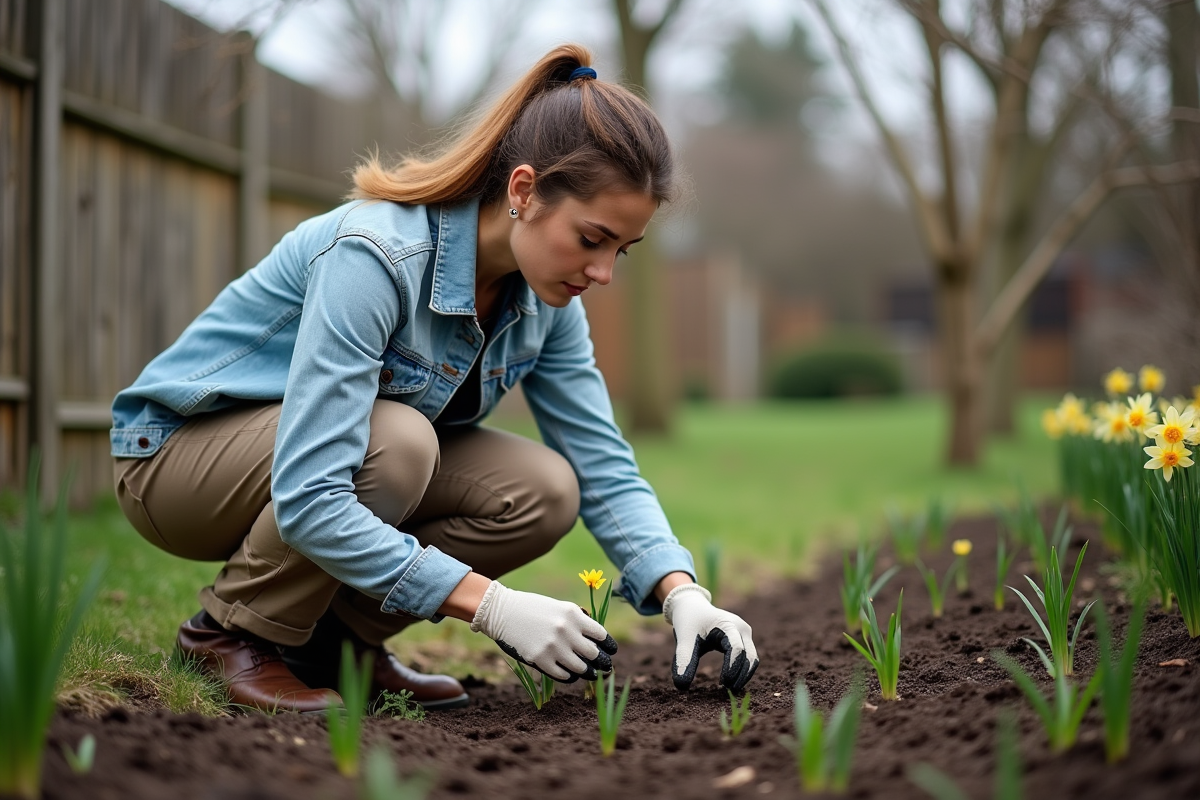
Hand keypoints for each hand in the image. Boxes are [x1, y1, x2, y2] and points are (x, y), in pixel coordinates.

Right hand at [470, 580, 616, 682]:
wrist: (502, 610)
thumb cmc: (533, 608)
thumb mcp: (559, 606)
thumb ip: (578, 620)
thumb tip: (597, 639)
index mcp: (573, 614)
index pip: (601, 635)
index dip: (609, 645)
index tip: (611, 651)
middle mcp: (566, 630)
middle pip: (594, 654)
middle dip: (602, 663)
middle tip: (606, 667)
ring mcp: (553, 646)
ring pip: (581, 668)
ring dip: (588, 673)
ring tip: (590, 674)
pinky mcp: (539, 660)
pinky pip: (562, 675)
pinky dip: (569, 677)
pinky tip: (571, 675)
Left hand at [663, 583, 757, 691]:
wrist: (693, 608)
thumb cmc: (689, 622)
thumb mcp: (684, 639)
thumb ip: (683, 660)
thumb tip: (681, 686)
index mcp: (728, 624)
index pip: (737, 649)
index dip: (732, 668)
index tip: (722, 684)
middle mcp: (741, 628)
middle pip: (750, 656)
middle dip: (740, 675)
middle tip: (727, 691)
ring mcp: (745, 634)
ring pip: (752, 659)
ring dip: (744, 675)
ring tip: (729, 689)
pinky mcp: (744, 639)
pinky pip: (749, 658)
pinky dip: (742, 671)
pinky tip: (730, 681)